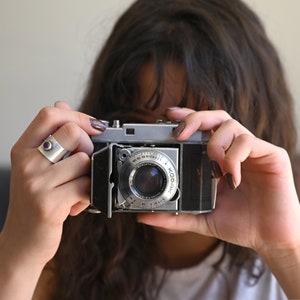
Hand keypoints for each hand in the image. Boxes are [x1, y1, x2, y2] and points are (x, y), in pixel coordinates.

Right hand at [0, 102, 105, 265]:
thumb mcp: (36, 165)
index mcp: (23, 149)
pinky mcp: (50, 204)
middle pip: (73, 133)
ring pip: (84, 161)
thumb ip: (50, 135)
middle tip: (84, 164)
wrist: (22, 240)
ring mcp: (36, 183)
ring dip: (90, 176)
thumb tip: (62, 103)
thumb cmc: (34, 200)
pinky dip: (90, 195)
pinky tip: (78, 203)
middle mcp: (26, 163)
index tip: (94, 127)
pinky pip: (87, 186)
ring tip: (77, 188)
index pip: (50, 115)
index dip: (78, 115)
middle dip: (89, 147)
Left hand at [138, 108, 299, 255]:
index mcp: (221, 159)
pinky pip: (248, 142)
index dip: (187, 117)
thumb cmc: (240, 224)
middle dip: (196, 118)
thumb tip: (145, 217)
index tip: (169, 116)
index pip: (204, 129)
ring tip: (212, 164)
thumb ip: (175, 217)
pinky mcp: (272, 155)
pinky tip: (231, 177)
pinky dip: (234, 156)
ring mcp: (253, 151)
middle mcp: (235, 150)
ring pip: (230, 125)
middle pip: (216, 117)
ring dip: (215, 142)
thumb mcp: (203, 217)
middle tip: (180, 132)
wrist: (269, 238)